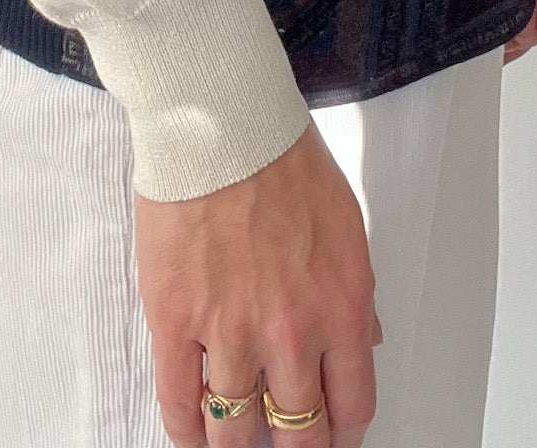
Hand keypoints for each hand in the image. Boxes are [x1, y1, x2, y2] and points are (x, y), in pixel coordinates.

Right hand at [135, 118, 382, 447]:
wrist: (220, 120)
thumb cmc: (282, 156)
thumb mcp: (345, 224)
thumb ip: (354, 292)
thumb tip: (360, 340)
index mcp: (341, 306)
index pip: (352, 406)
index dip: (342, 433)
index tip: (331, 434)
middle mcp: (291, 332)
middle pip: (298, 431)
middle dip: (294, 445)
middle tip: (284, 440)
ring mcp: (230, 331)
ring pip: (236, 428)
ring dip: (238, 444)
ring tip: (235, 442)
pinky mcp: (176, 320)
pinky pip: (181, 401)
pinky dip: (188, 430)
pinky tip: (193, 433)